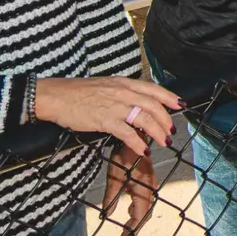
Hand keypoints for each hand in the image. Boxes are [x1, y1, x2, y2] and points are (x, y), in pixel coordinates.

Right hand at [33, 76, 181, 157]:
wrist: (56, 96)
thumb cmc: (77, 93)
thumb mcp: (105, 86)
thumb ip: (121, 93)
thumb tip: (135, 104)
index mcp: (123, 83)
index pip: (153, 88)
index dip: (169, 97)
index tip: (180, 105)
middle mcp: (123, 92)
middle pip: (153, 105)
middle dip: (166, 119)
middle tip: (171, 131)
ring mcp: (114, 106)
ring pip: (145, 119)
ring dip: (158, 132)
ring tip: (164, 142)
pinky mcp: (104, 120)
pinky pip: (127, 133)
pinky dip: (138, 143)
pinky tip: (144, 151)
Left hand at [102, 143, 159, 235]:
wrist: (136, 138)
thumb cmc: (123, 157)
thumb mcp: (113, 178)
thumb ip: (111, 198)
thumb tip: (107, 214)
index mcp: (142, 190)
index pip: (140, 216)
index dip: (132, 229)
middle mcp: (150, 188)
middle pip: (146, 213)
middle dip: (136, 226)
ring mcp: (150, 183)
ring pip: (147, 206)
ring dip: (138, 217)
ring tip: (127, 225)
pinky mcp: (148, 178)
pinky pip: (147, 198)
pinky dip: (139, 207)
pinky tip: (130, 207)